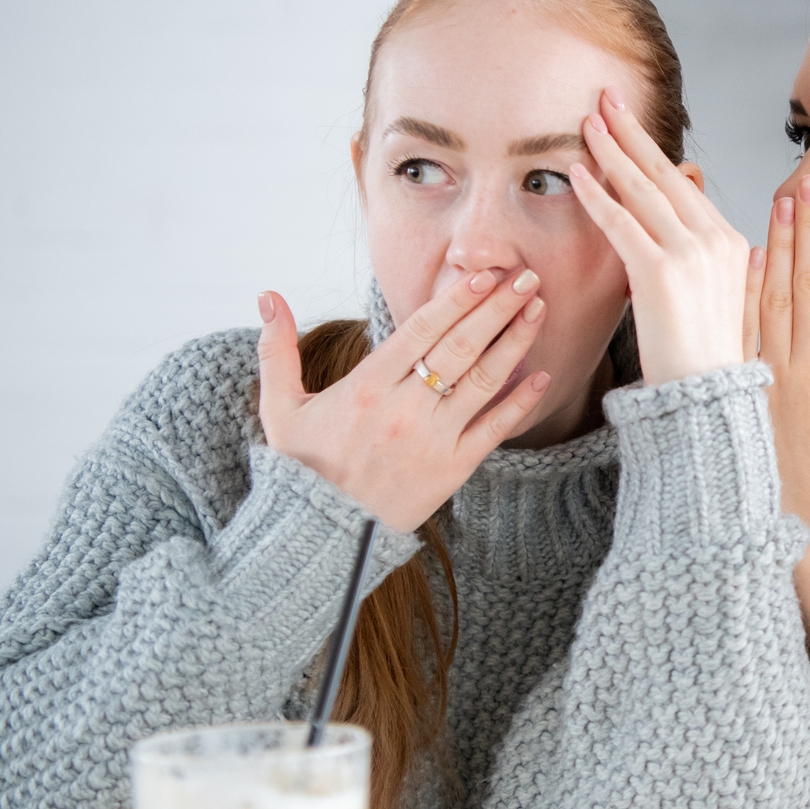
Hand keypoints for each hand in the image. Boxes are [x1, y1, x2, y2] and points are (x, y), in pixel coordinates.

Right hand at [255, 270, 550, 532]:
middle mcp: (404, 408)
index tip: (483, 274)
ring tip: (538, 310)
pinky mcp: (453, 469)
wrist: (323, 534)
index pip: (421, 330)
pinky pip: (494, 429)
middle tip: (526, 278)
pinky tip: (541, 375)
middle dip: (496, 308)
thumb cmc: (303, 467)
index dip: (455, 300)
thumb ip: (277, 350)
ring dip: (514, 342)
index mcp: (366, 386)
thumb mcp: (280, 409)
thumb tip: (267, 295)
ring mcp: (433, 439)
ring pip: (483, 380)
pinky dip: (520, 402)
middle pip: (460, 347)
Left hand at [569, 87, 750, 385]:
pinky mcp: (659, 272)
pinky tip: (576, 173)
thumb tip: (696, 230)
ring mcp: (688, 253)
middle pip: (665, 172)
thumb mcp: (714, 294)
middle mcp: (713, 239)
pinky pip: (621, 223)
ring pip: (642, 189)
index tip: (630, 124)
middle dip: (632, 132)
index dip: (653, 151)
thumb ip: (701, 256)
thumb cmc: (702, 355)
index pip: (684, 185)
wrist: (705, 395)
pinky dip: (597, 195)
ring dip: (610, 151)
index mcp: (728, 241)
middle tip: (606, 98)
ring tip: (586, 122)